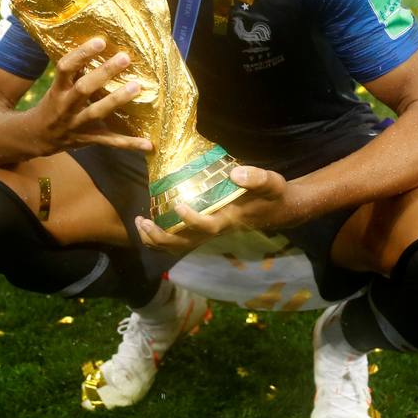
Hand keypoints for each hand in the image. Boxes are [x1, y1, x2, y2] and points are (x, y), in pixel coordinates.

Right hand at [34, 37, 152, 154]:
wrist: (39, 136)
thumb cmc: (54, 103)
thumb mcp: (59, 86)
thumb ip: (76, 71)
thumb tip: (100, 45)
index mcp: (58, 89)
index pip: (65, 68)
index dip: (81, 54)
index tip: (100, 41)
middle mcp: (66, 106)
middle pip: (83, 88)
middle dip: (103, 73)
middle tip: (124, 57)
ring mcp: (77, 124)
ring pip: (97, 112)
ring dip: (117, 99)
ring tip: (136, 86)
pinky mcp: (89, 139)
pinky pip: (111, 142)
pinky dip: (130, 143)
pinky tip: (148, 144)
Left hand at [135, 165, 295, 254]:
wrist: (278, 209)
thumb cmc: (273, 194)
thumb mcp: (272, 182)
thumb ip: (256, 178)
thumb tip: (235, 172)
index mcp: (230, 219)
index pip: (208, 226)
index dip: (191, 220)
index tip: (177, 205)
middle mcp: (217, 230)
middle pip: (185, 244)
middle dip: (161, 237)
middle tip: (142, 222)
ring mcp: (210, 232)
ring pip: (180, 245)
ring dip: (157, 240)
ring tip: (139, 224)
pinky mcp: (206, 229)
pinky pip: (181, 240)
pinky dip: (163, 237)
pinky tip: (150, 223)